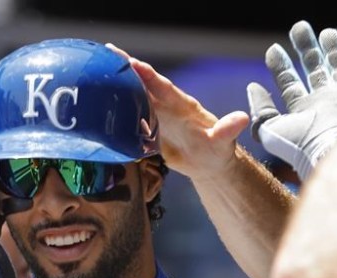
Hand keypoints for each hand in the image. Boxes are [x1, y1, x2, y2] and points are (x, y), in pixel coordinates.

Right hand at [109, 44, 249, 180]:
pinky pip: (131, 115)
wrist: (208, 163)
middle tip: (104, 55)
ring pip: (134, 96)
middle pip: (143, 84)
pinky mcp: (149, 128)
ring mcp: (156, 116)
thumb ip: (228, 129)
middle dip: (125, 69)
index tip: (131, 62)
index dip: (147, 75)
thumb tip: (241, 120)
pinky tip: (99, 104)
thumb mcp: (223, 140)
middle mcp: (166, 106)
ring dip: (116, 85)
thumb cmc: (217, 150)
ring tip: (95, 72)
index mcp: (181, 105)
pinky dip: (116, 108)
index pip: (161, 86)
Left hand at [248, 21, 336, 180]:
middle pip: (314, 68)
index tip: (272, 49)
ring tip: (326, 32)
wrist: (332, 151)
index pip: (289, 82)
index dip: (280, 65)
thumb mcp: (270, 128)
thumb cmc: (299, 146)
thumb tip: (252, 87)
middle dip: (306, 48)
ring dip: (331, 49)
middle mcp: (323, 101)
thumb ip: (260, 108)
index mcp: (302, 109)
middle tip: (299, 27)